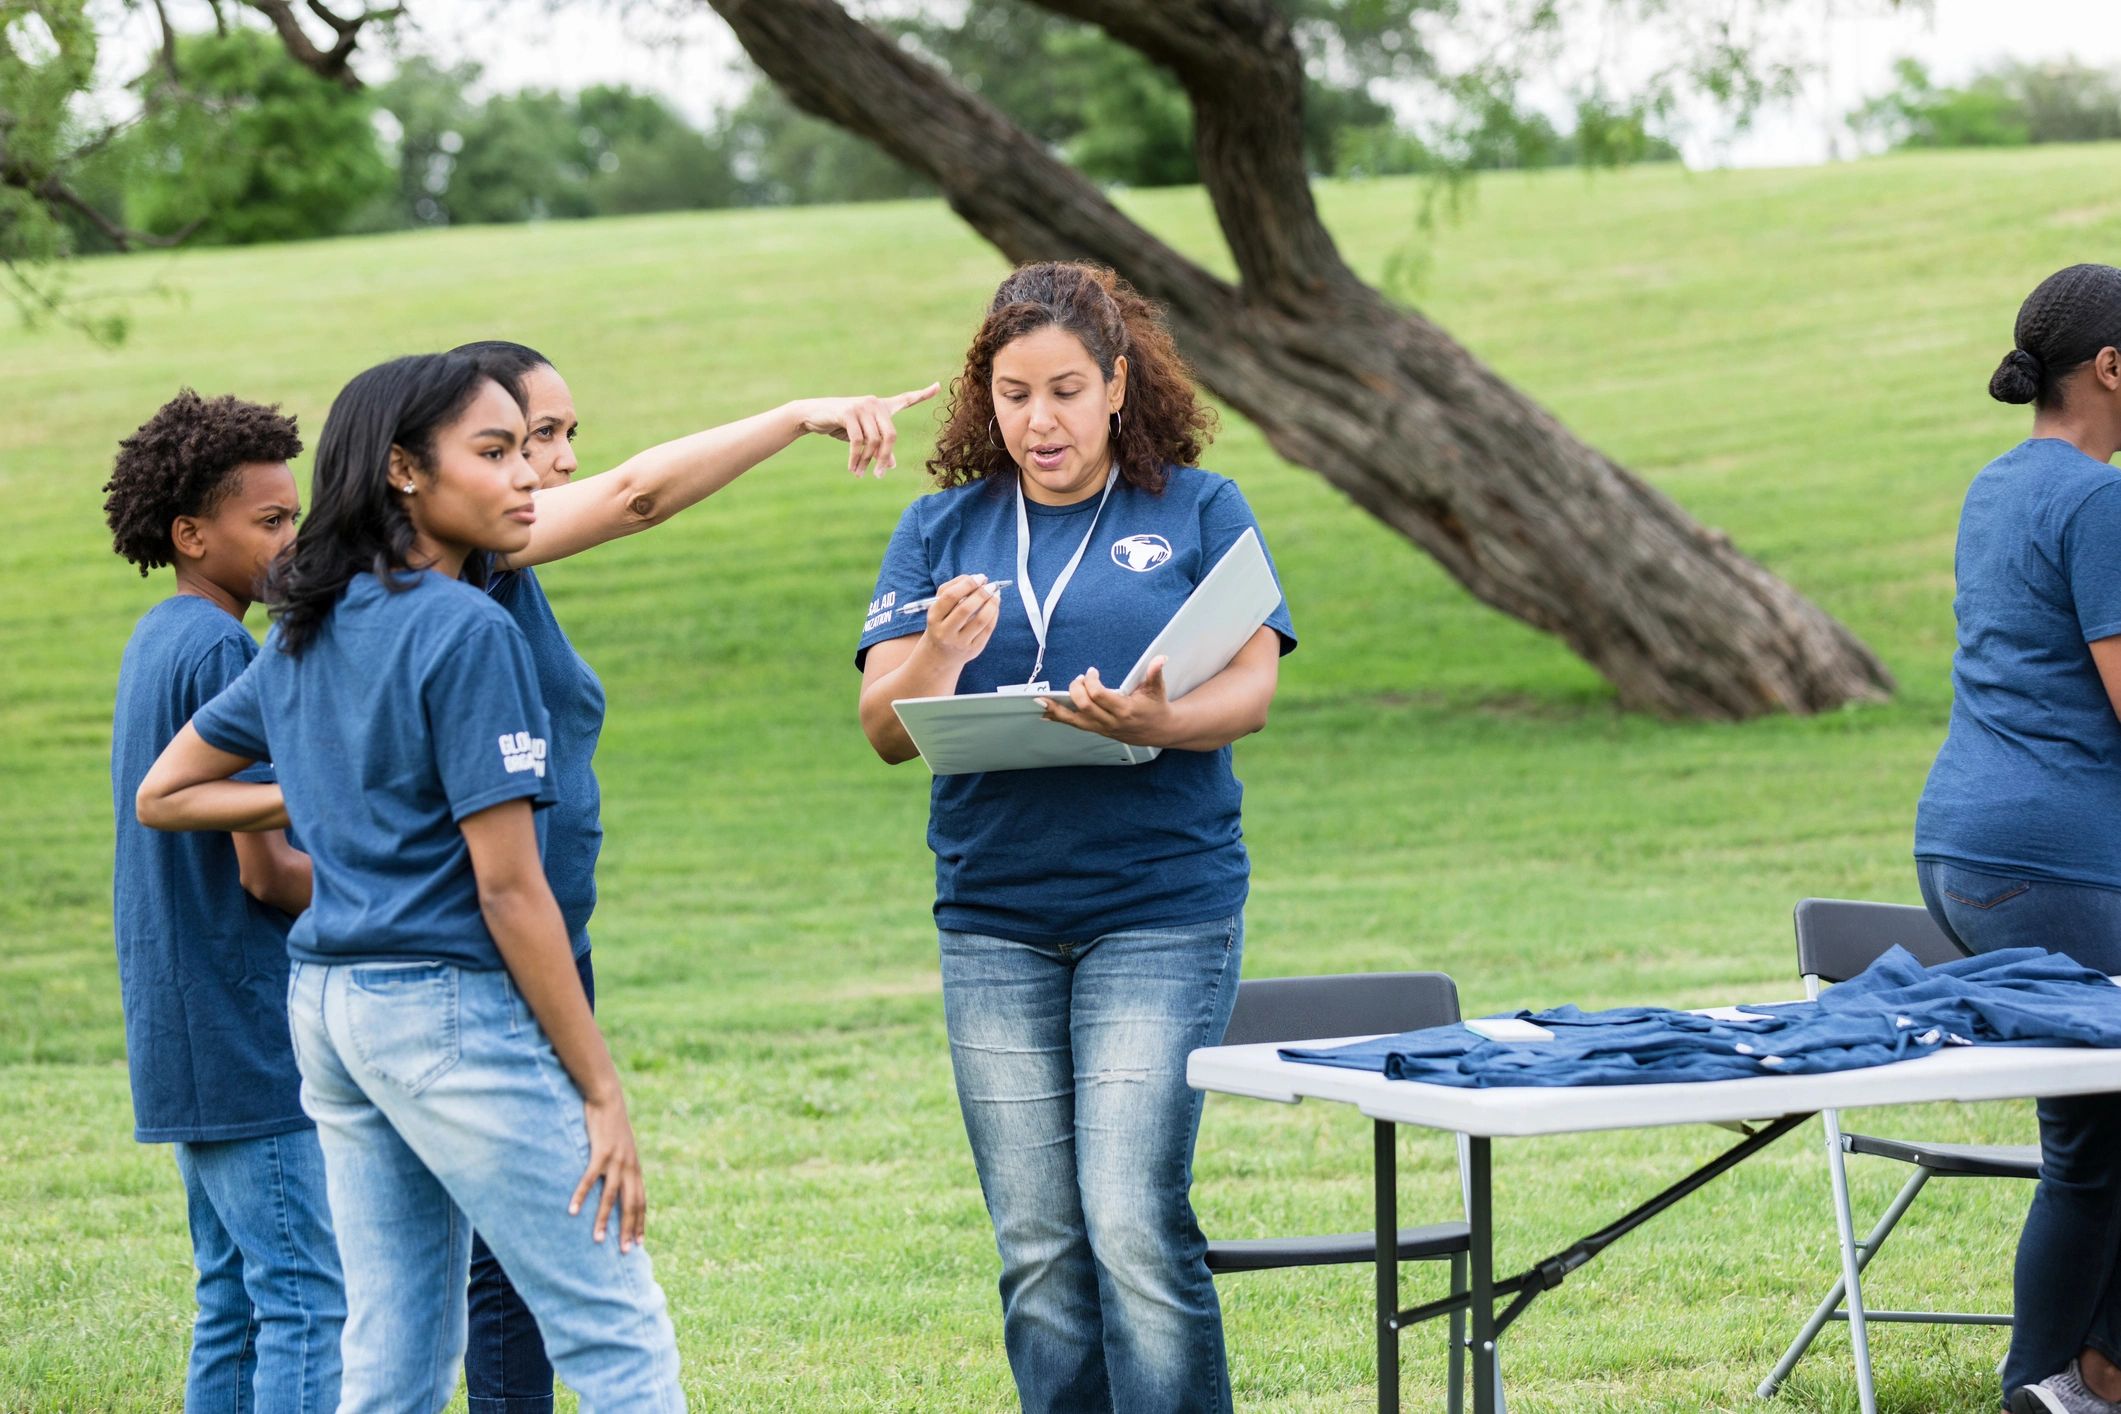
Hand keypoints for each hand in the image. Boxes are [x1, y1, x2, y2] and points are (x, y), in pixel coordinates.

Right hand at [570, 1087, 645, 1253]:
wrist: (608, 1098)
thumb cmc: (612, 1124)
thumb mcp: (621, 1147)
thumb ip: (621, 1164)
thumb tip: (618, 1180)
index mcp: (635, 1168)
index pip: (641, 1201)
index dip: (641, 1222)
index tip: (640, 1242)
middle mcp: (630, 1167)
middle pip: (631, 1204)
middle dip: (629, 1229)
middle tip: (626, 1252)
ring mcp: (616, 1161)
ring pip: (611, 1197)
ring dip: (604, 1220)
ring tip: (598, 1240)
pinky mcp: (600, 1153)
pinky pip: (590, 1180)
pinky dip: (581, 1196)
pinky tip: (572, 1210)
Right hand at [795, 382, 940, 477]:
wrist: (812, 415)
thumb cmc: (840, 425)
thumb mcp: (862, 436)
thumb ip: (878, 447)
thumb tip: (892, 465)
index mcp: (881, 407)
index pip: (906, 399)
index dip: (923, 394)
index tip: (938, 386)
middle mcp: (874, 403)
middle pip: (891, 435)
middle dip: (884, 458)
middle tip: (879, 475)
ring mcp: (862, 406)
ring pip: (873, 441)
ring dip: (866, 462)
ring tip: (859, 474)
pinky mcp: (848, 412)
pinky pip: (858, 441)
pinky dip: (855, 457)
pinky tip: (852, 468)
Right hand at [919, 573, 1002, 666]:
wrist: (940, 655)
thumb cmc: (942, 623)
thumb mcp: (939, 606)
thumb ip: (953, 587)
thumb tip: (977, 578)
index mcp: (934, 618)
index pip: (950, 597)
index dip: (967, 584)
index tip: (980, 577)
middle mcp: (945, 632)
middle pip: (966, 609)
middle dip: (981, 593)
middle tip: (991, 585)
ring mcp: (960, 643)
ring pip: (980, 620)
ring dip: (992, 604)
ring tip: (996, 595)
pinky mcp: (973, 650)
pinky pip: (988, 629)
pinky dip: (994, 614)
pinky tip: (995, 606)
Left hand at [1040, 657, 1172, 746]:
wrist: (1159, 730)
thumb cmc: (1156, 707)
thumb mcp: (1157, 689)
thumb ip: (1155, 673)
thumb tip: (1160, 658)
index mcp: (1124, 709)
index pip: (1100, 696)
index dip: (1091, 682)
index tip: (1092, 672)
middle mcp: (1111, 721)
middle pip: (1084, 707)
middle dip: (1076, 690)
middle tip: (1079, 679)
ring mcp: (1102, 728)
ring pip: (1075, 721)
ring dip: (1056, 710)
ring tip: (1041, 700)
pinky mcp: (1097, 730)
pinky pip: (1075, 725)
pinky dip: (1059, 719)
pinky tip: (1046, 714)